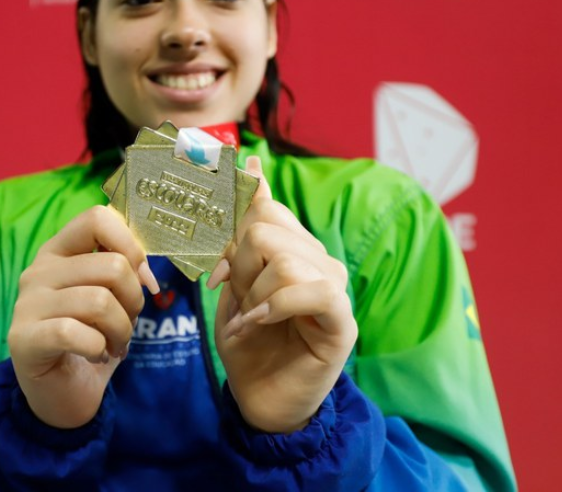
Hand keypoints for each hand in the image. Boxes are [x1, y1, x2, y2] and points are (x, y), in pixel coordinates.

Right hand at [7, 205, 158, 428]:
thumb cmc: (91, 339)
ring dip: (122, 330)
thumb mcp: (111, 297)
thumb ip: (125, 270)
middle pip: (112, 266)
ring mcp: (27, 303)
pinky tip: (96, 355)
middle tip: (127, 324)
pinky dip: (99, 348)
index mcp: (59, 251)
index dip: (131, 245)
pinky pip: (75, 333)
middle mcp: (38, 270)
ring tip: (116, 344)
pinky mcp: (23, 338)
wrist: (62, 395)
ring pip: (100, 301)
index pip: (97, 218)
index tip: (142, 277)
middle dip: (134, 301)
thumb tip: (146, 271)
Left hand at [211, 157, 357, 433]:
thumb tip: (249, 167)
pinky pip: (314, 289)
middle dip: (237, 265)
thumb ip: (240, 237)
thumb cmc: (247, 340)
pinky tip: (261, 323)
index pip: (267, 206)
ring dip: (253, 293)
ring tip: (248, 320)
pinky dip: (276, 306)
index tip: (222, 222)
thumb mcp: (233, 284)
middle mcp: (317, 260)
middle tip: (233, 295)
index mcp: (291, 248)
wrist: (260, 396)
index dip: (238, 204)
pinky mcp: (342, 319)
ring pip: (284, 258)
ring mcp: (333, 287)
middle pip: (267, 227)